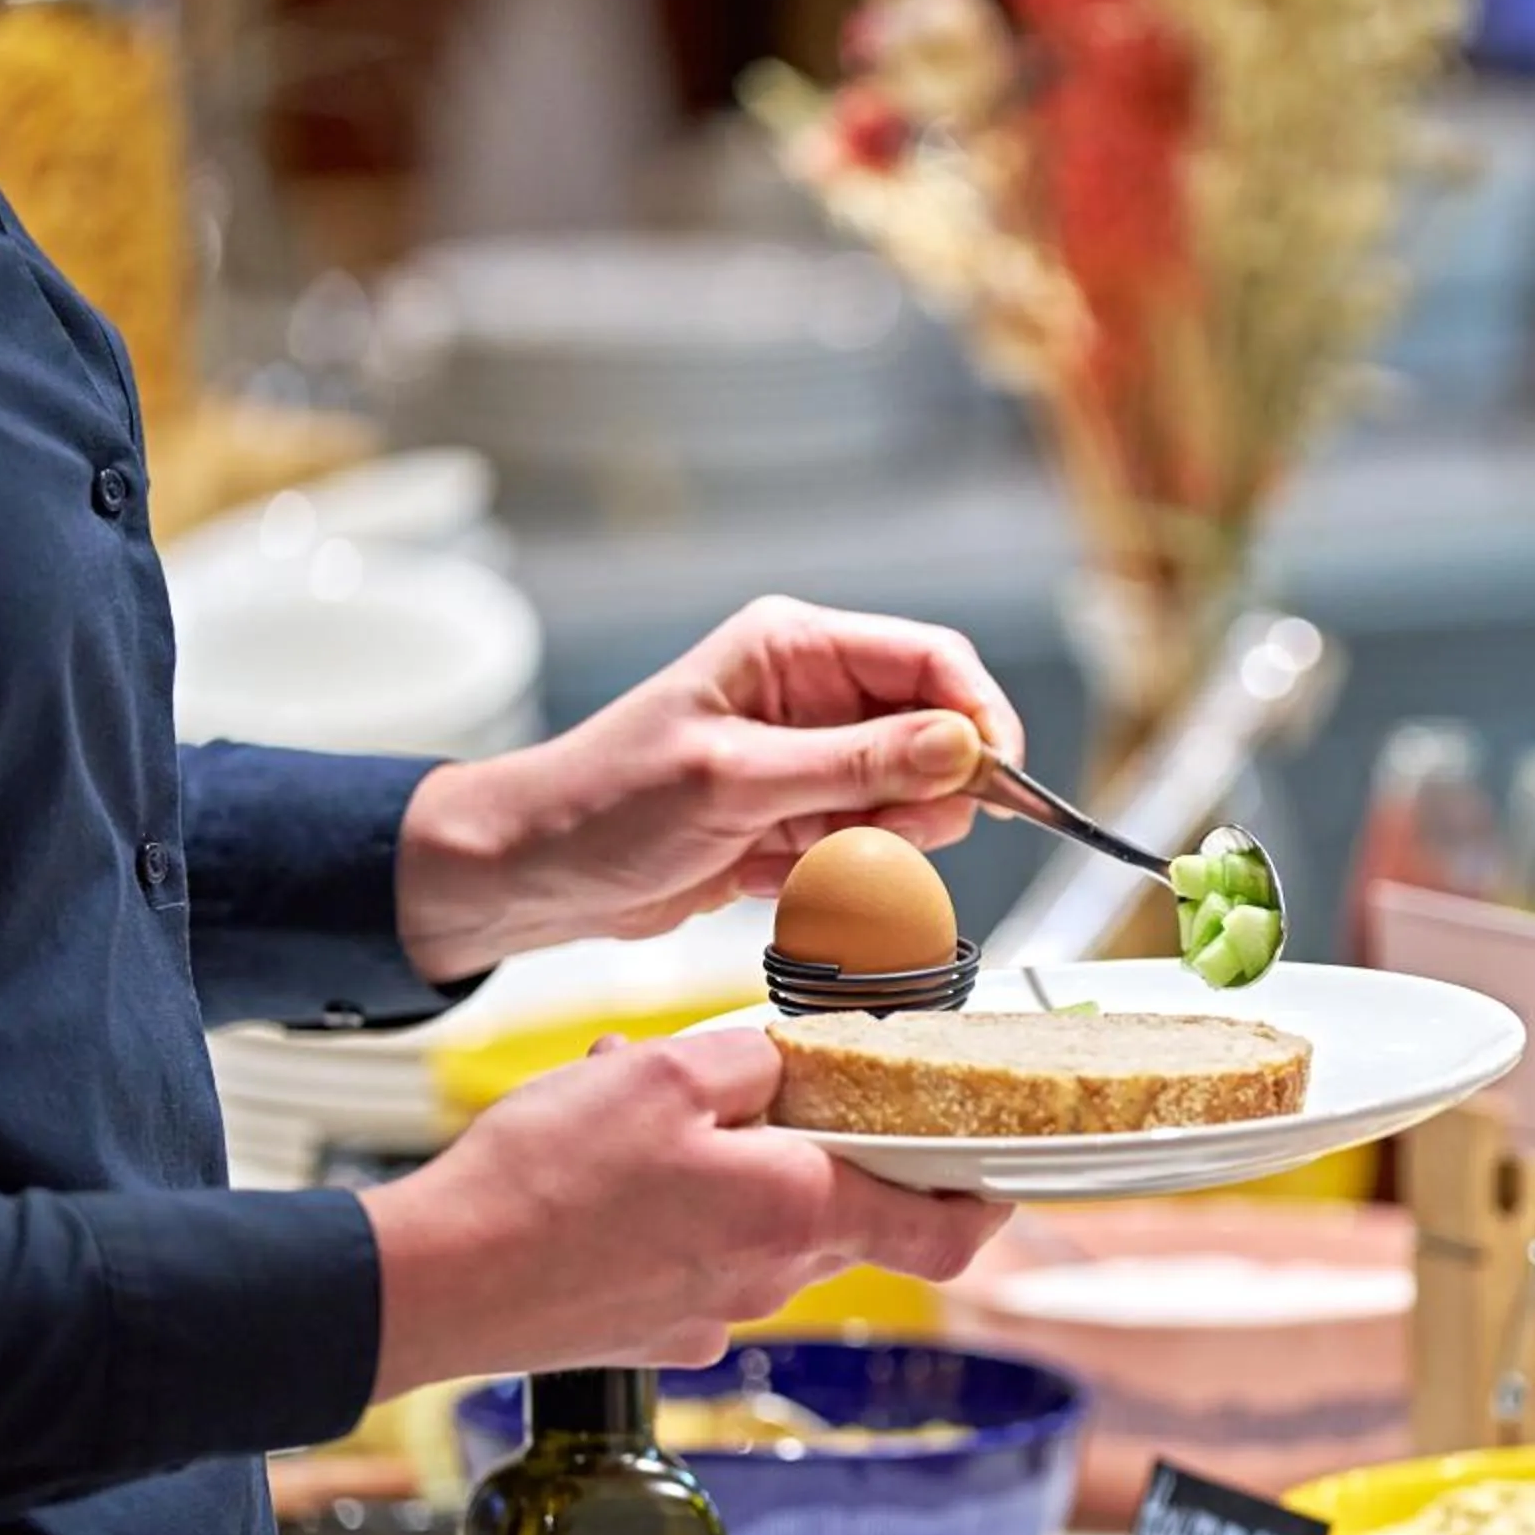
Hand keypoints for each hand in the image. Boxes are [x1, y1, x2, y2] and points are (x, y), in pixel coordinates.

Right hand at [358, 1027, 1009, 1395]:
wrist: (435, 1283)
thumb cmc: (544, 1183)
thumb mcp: (667, 1073)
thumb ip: (756, 1057)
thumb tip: (798, 1056)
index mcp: (799, 1212)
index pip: (945, 1230)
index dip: (984, 1199)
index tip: (995, 1165)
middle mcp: (772, 1277)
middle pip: (850, 1213)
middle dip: (825, 1146)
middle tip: (772, 1090)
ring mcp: (712, 1313)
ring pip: (770, 1229)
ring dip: (741, 1169)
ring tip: (656, 1116)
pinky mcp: (656, 1333)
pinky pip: (702, 1259)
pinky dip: (683, 1210)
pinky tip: (616, 1170)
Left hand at [394, 598, 1024, 982]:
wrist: (534, 875)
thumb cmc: (606, 805)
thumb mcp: (735, 781)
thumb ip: (856, 764)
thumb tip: (962, 745)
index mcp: (796, 650)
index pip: (934, 661)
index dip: (979, 718)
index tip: (1000, 782)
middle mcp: (814, 697)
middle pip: (936, 737)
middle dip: (925, 799)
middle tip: (879, 840)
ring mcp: (811, 761)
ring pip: (910, 803)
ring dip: (878, 848)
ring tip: (804, 866)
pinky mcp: (800, 819)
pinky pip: (868, 849)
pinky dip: (841, 879)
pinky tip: (774, 883)